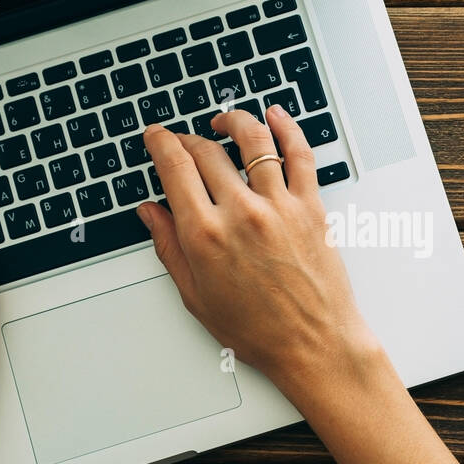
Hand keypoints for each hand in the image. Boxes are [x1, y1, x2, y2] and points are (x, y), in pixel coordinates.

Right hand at [136, 105, 380, 401]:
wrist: (314, 345)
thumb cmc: (259, 331)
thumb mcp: (197, 295)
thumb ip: (169, 247)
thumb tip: (150, 213)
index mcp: (205, 235)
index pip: (174, 167)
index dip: (160, 143)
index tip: (156, 136)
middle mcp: (241, 213)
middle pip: (206, 151)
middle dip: (187, 138)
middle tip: (182, 140)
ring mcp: (279, 206)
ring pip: (253, 140)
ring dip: (233, 121)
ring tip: (224, 122)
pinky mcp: (311, 207)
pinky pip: (300, 153)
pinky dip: (287, 127)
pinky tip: (276, 117)